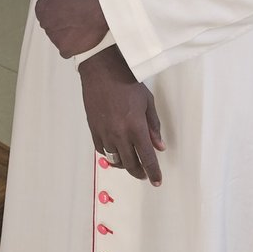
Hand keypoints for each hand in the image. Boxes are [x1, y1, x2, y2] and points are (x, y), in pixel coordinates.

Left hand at [22, 0, 108, 56]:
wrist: (102, 8)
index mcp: (41, 9)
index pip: (44, 9)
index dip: (56, 5)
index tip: (67, 3)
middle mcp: (45, 25)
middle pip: (50, 22)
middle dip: (60, 18)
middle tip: (74, 11)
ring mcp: (55, 39)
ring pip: (57, 35)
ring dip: (65, 30)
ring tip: (79, 21)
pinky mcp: (66, 49)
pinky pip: (65, 48)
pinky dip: (71, 43)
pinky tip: (80, 33)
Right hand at [78, 45, 164, 183]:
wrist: (101, 70)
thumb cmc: (127, 82)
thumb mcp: (147, 102)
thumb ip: (154, 126)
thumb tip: (159, 146)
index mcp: (136, 127)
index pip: (147, 158)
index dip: (153, 172)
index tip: (157, 181)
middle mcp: (119, 134)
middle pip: (130, 164)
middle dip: (139, 172)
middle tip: (145, 174)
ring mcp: (104, 133)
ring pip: (115, 160)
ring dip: (124, 165)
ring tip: (131, 162)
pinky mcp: (93, 129)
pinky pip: (102, 150)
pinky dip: (110, 155)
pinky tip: (115, 151)